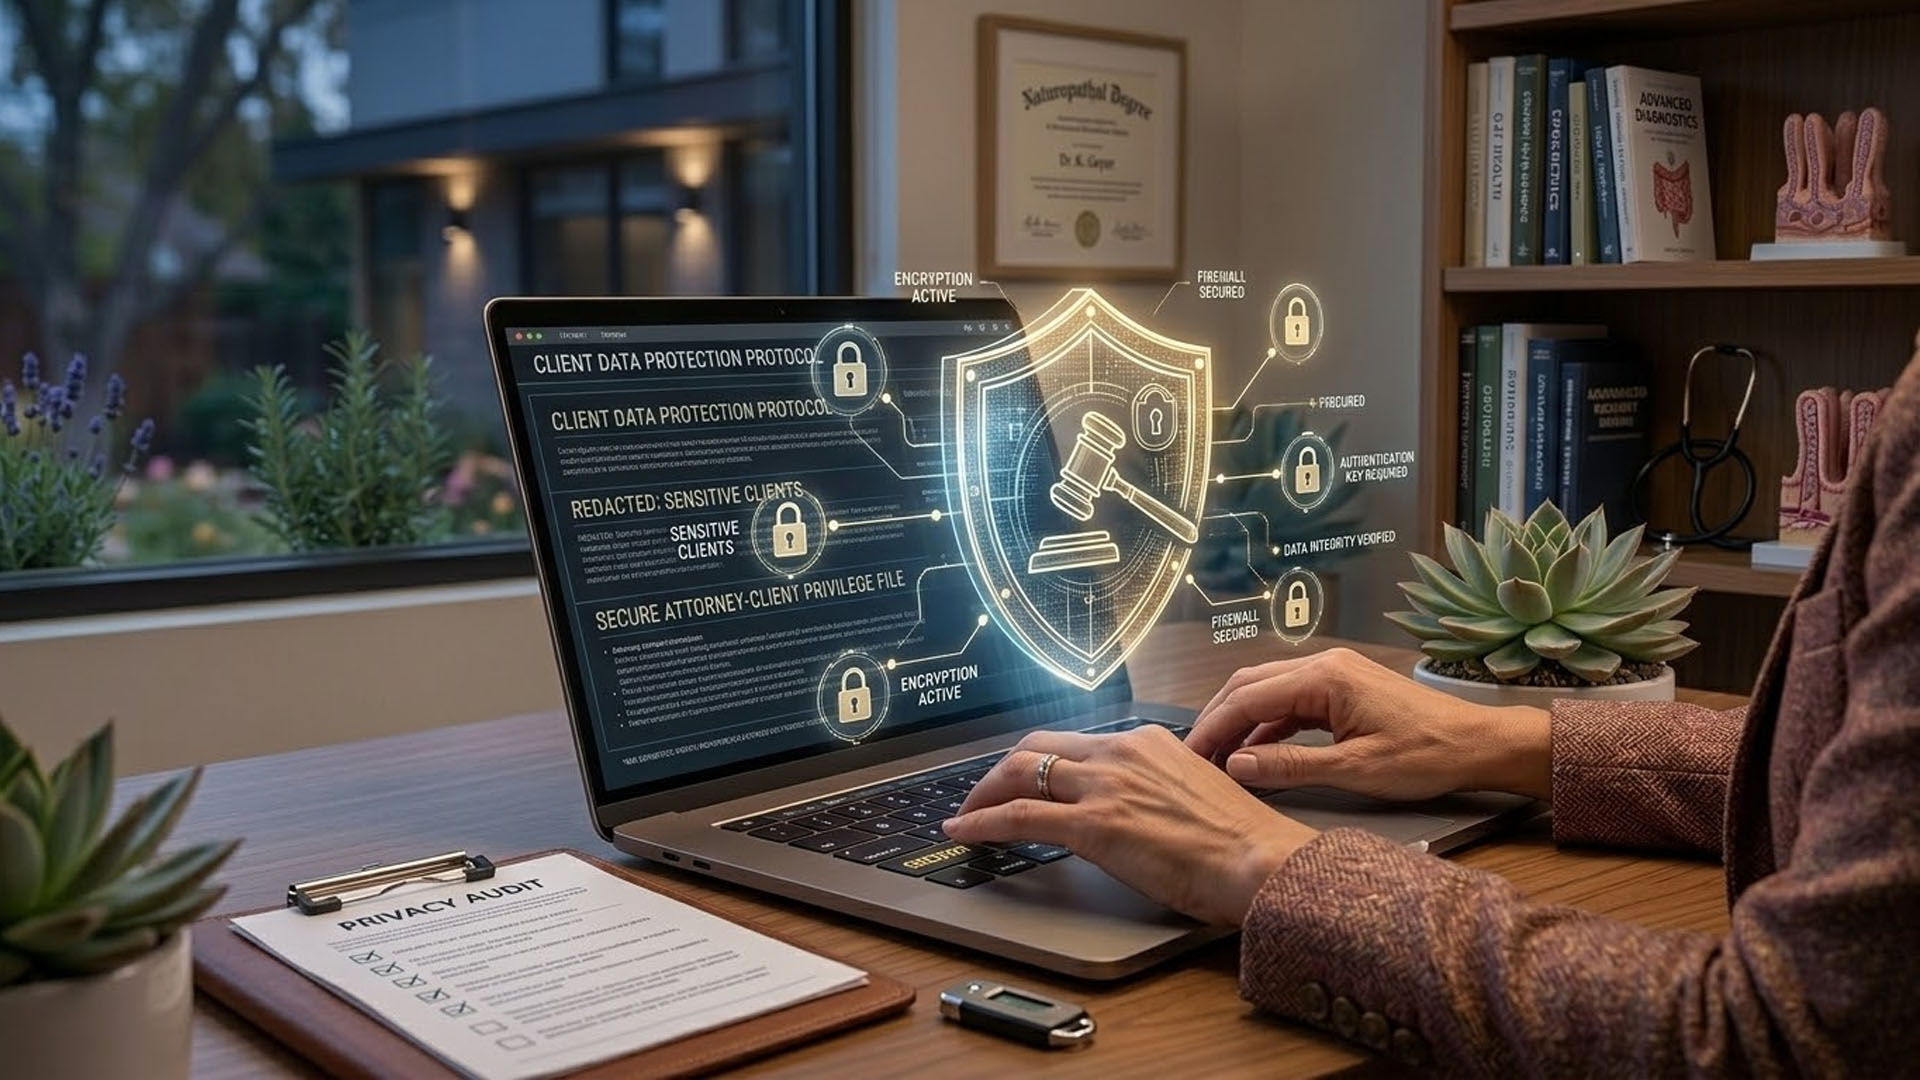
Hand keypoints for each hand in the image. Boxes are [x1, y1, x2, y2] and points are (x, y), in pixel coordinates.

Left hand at [943, 725, 1315, 925]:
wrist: (1261, 862)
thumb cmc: (1242, 842)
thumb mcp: (1195, 792)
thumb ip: (1158, 788)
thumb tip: (1137, 806)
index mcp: (1148, 742)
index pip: (1077, 742)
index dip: (1042, 761)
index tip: (1028, 776)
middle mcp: (1121, 753)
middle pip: (1037, 747)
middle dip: (1001, 769)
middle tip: (983, 792)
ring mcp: (1104, 786)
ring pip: (1019, 774)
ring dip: (983, 794)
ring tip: (965, 813)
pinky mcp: (1093, 825)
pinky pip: (1017, 816)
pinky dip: (981, 822)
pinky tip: (964, 832)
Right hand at [1185, 648, 1551, 801]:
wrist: (1478, 744)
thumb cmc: (1426, 756)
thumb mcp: (1355, 769)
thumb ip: (1290, 766)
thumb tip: (1236, 765)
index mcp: (1324, 678)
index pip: (1249, 698)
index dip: (1214, 728)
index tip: (1190, 756)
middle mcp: (1324, 665)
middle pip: (1250, 685)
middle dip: (1219, 719)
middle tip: (1195, 756)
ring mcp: (1334, 673)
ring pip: (1268, 691)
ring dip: (1241, 722)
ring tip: (1219, 758)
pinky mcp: (1343, 689)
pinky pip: (1291, 702)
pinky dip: (1268, 725)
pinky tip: (1257, 753)